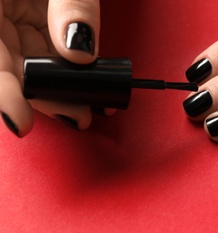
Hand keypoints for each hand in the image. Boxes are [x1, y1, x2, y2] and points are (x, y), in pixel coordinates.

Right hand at [0, 0, 101, 136]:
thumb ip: (72, 5)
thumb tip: (80, 54)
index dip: (4, 93)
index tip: (21, 120)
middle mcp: (1, 18)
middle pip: (12, 70)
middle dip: (47, 98)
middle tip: (79, 116)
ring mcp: (17, 21)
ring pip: (33, 67)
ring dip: (63, 91)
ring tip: (92, 107)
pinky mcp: (37, 24)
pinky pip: (50, 55)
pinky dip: (71, 73)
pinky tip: (88, 86)